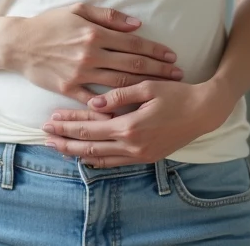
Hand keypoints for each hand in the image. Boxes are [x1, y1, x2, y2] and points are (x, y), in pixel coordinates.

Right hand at [0, 4, 183, 104]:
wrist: (19, 43)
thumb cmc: (49, 24)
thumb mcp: (78, 10)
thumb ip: (109, 17)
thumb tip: (137, 24)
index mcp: (95, 34)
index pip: (134, 43)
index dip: (156, 51)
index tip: (172, 57)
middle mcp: (91, 54)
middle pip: (133, 65)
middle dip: (158, 70)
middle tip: (177, 76)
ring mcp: (81, 73)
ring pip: (120, 83)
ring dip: (144, 87)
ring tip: (162, 91)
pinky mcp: (69, 89)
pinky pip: (95, 101)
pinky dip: (113, 107)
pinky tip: (130, 112)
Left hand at [42, 80, 236, 167]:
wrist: (204, 112)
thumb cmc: (177, 94)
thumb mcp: (148, 87)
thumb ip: (119, 95)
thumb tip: (93, 102)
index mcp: (130, 126)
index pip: (90, 128)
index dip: (68, 124)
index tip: (50, 120)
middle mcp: (132, 145)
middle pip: (89, 147)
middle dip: (65, 141)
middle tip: (45, 136)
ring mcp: (139, 155)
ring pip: (100, 158)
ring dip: (77, 153)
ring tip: (59, 148)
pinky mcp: (146, 157)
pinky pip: (115, 163)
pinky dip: (97, 160)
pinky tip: (86, 157)